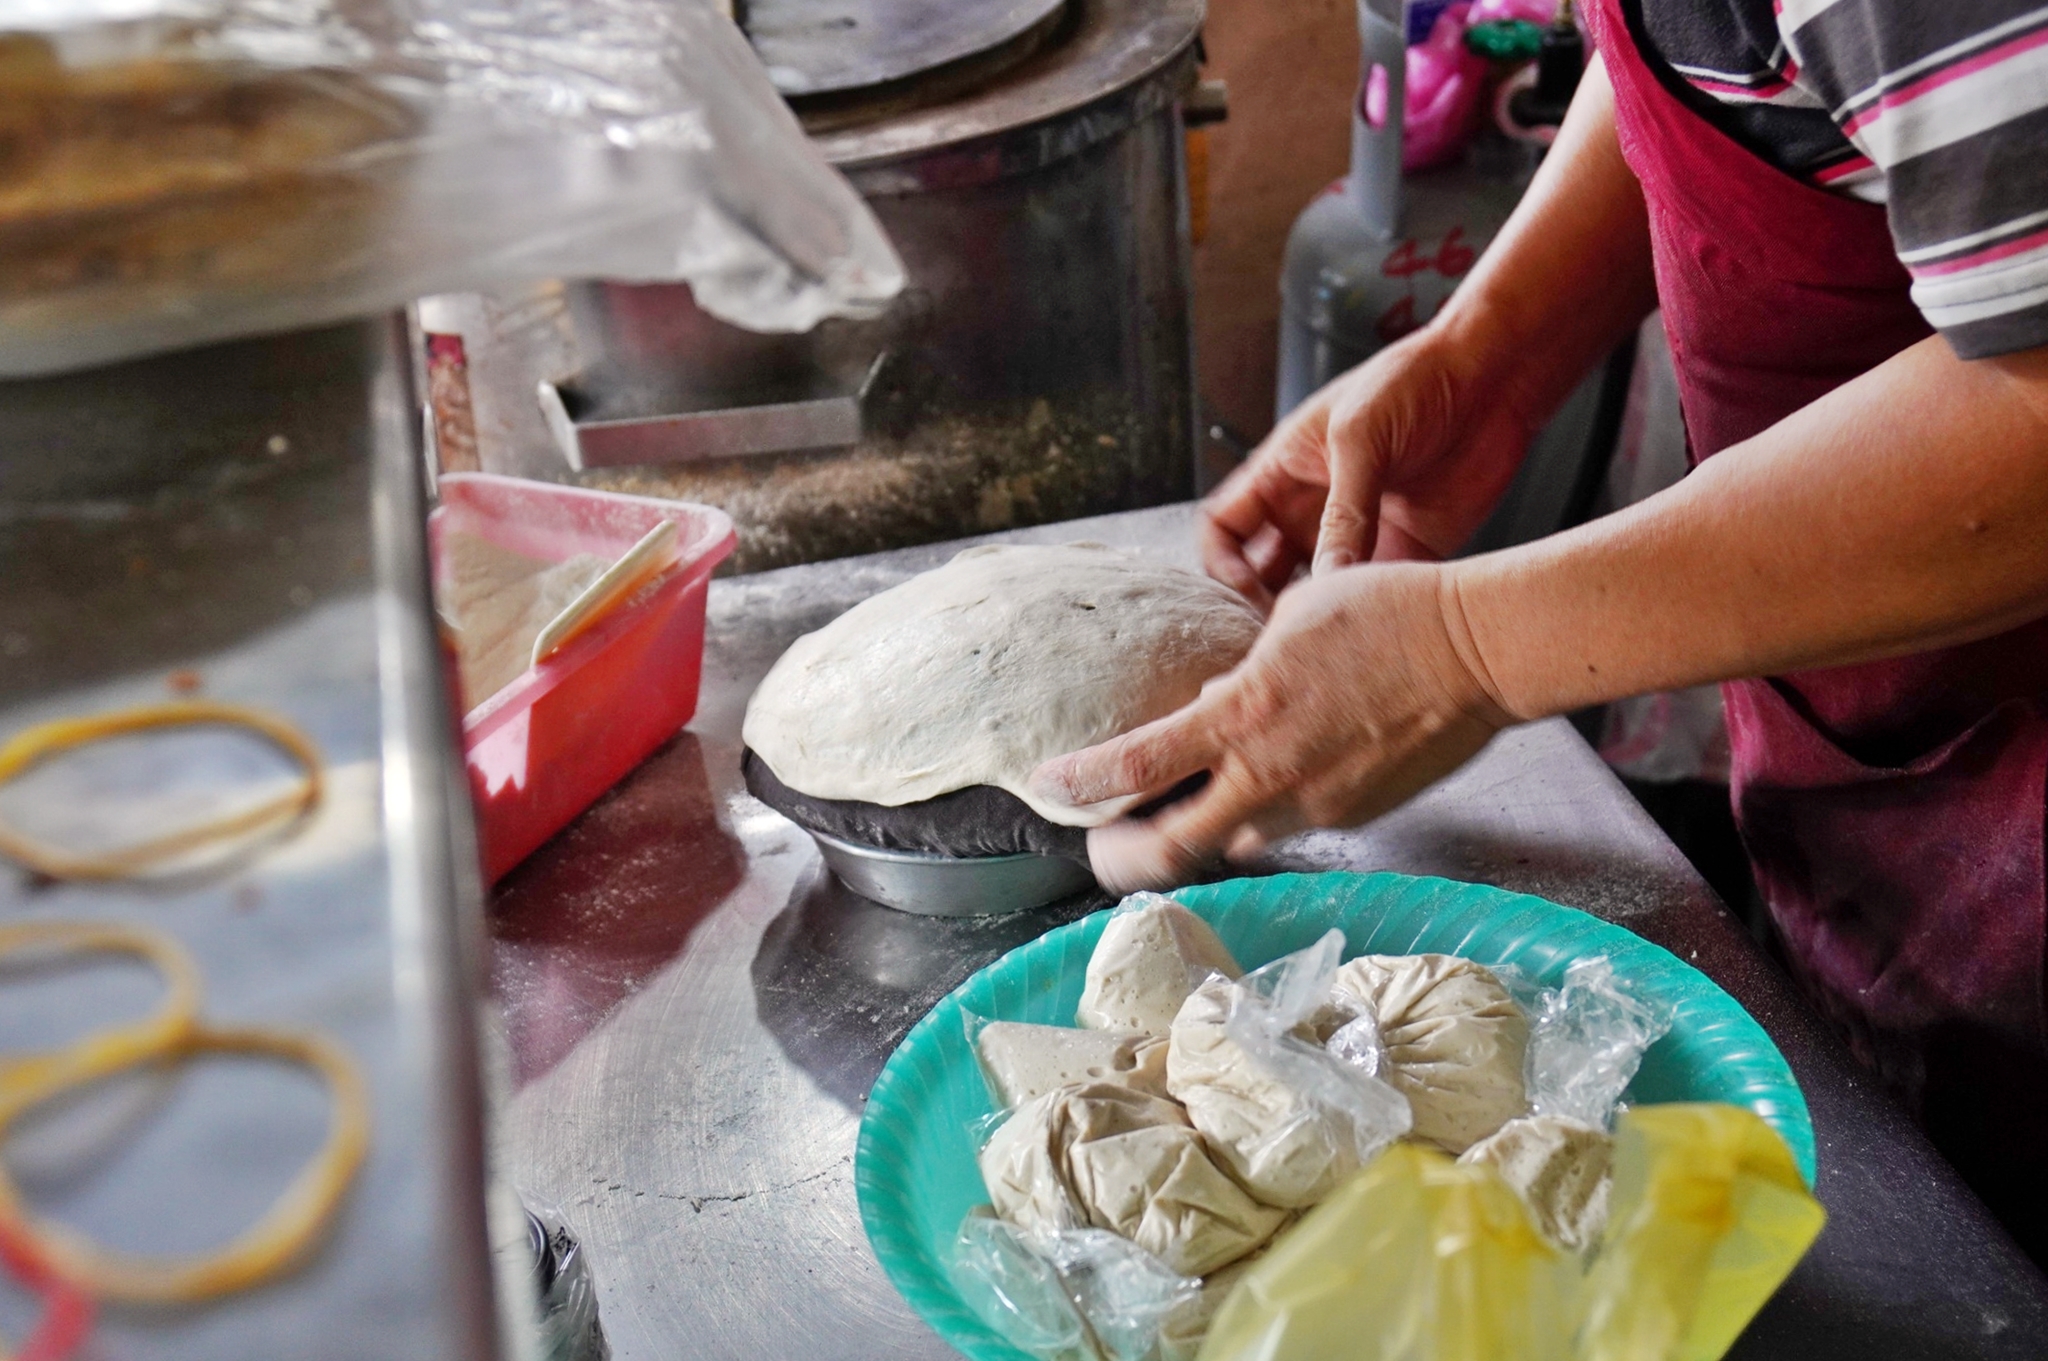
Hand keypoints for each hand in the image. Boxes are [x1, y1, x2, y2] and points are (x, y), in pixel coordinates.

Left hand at [1029, 563, 1513, 892]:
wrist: (1478, 650)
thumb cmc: (1389, 613)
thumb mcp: (1291, 618)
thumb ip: (1242, 669)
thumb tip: (1217, 691)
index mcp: (1242, 715)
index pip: (1136, 765)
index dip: (1081, 783)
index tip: (1049, 786)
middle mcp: (1271, 775)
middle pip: (1173, 847)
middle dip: (1127, 854)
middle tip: (1103, 845)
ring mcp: (1316, 804)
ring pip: (1235, 839)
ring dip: (1204, 830)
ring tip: (1188, 807)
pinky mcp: (1355, 814)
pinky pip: (1292, 822)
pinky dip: (1268, 809)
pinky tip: (1275, 777)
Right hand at [1202, 321, 1537, 612]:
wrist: (1490, 378)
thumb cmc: (1412, 381)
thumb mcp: (1360, 437)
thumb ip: (1342, 511)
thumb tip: (1325, 579)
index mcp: (1283, 472)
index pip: (1224, 529)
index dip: (1221, 565)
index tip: (1240, 594)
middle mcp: (1312, 509)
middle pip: (1264, 573)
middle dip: (1263, 606)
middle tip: (1278, 640)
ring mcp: (1357, 533)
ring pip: (1318, 593)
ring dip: (1318, 618)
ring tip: (1324, 643)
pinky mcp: (1404, 550)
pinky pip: (1376, 595)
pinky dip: (1372, 616)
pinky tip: (1378, 628)